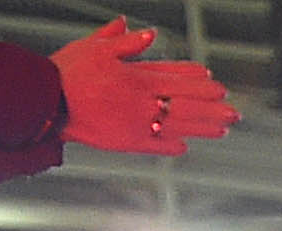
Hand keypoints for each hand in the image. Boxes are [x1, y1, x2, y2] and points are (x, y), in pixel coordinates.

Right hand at [53, 21, 237, 153]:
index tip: (215, 84)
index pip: (175, 78)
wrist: (47, 101)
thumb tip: (148, 34)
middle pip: (185, 103)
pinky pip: (155, 146)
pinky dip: (171, 145)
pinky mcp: (126, 142)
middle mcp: (142, 100)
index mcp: (136, 76)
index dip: (197, 81)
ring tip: (223, 129)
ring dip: (203, 127)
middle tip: (234, 111)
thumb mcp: (95, 47)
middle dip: (212, 107)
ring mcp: (137, 123)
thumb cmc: (67, 72)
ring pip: (178, 125)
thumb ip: (123, 41)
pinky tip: (186, 146)